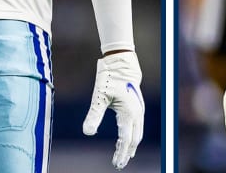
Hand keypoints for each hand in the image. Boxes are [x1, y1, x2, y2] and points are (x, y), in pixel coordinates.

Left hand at [83, 51, 143, 169]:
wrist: (122, 62)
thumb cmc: (110, 77)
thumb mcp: (99, 96)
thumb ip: (94, 115)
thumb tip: (87, 133)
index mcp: (129, 113)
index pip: (126, 140)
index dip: (121, 153)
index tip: (116, 164)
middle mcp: (137, 113)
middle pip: (134, 139)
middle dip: (127, 152)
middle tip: (119, 164)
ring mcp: (139, 110)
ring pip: (137, 133)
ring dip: (130, 145)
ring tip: (124, 155)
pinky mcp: (137, 106)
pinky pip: (137, 126)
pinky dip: (132, 136)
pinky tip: (125, 139)